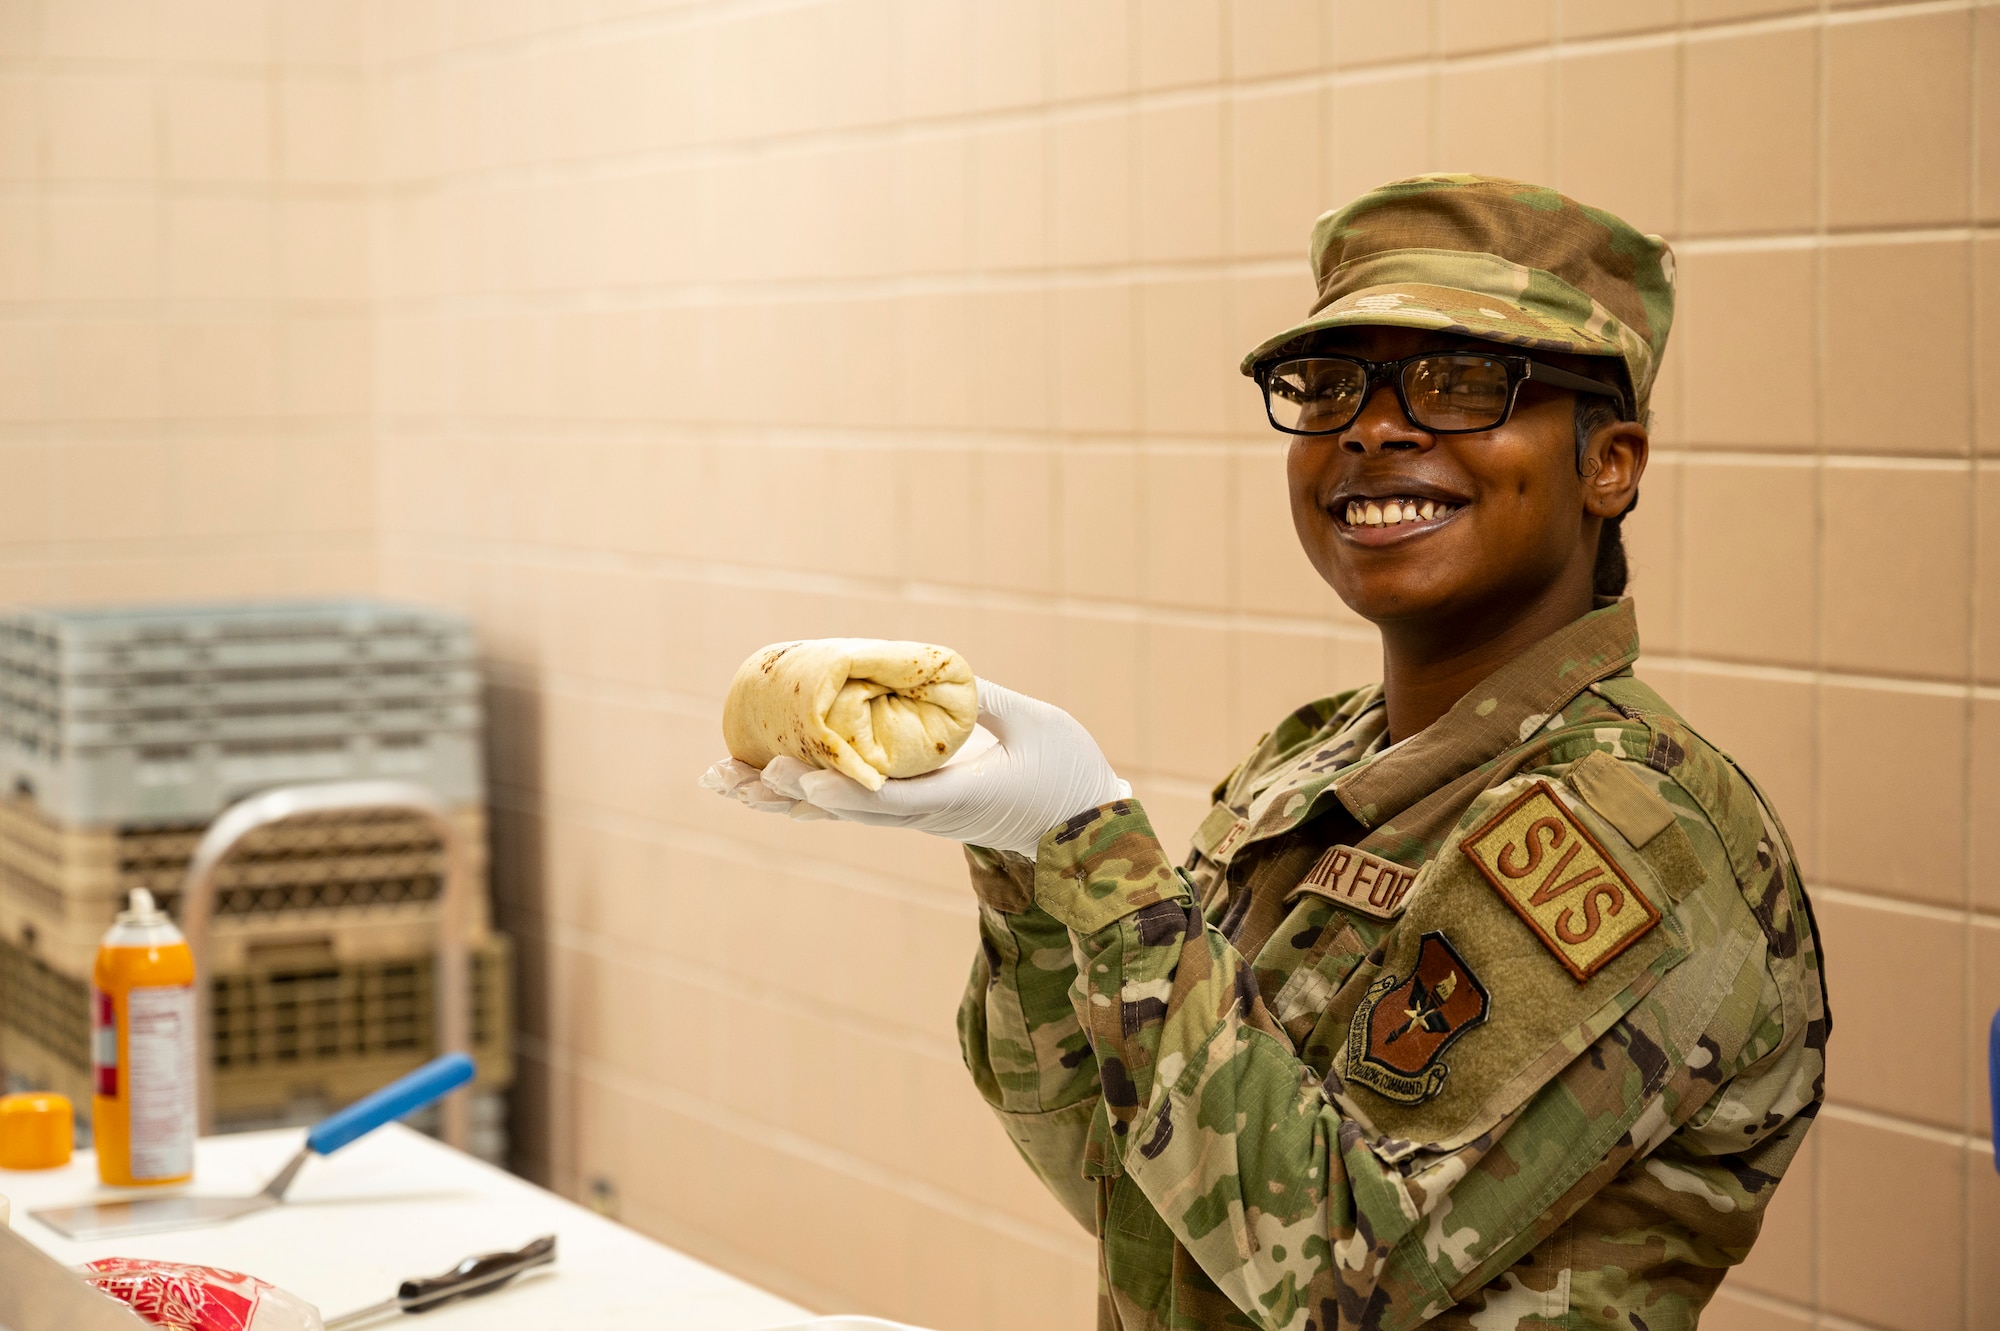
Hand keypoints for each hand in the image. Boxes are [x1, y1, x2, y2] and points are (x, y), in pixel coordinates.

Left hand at [700, 679, 1128, 856]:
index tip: (801, 778)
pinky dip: (800, 790)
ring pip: (834, 810)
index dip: (841, 791)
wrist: (1082, 830)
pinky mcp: (907, 808)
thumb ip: (986, 701)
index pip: (890, 801)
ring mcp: (911, 815)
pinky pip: (846, 801)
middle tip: (731, 775)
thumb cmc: (1066, 774)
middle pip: (842, 810)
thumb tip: (930, 670)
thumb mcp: (1039, 727)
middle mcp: (923, 815)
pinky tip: (760, 777)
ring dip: (776, 795)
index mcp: (958, 801)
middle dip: (784, 792)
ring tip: (721, 780)